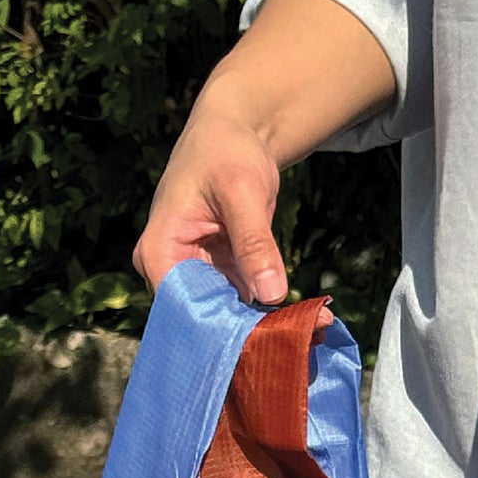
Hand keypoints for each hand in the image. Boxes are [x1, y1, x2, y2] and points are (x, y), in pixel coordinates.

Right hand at [131, 93, 322, 317]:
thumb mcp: (243, 192)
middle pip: (206, 319)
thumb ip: (254, 242)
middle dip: (254, 333)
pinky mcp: (221, 277)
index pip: (183, 308)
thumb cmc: (226, 152)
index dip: (223, 330)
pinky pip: (245, 304)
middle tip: (310, 336)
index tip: (269, 344)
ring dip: (269, 327)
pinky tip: (311, 321)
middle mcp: (171, 272)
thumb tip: (272, 295)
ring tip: (317, 331)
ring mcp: (196, 277)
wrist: (233, 134)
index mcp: (160, 251)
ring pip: (229, 317)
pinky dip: (274, 313)